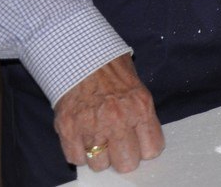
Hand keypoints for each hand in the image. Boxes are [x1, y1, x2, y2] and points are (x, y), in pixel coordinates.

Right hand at [54, 55, 162, 175]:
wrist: (82, 57)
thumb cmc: (113, 73)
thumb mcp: (139, 90)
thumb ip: (143, 117)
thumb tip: (145, 144)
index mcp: (140, 108)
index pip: (152, 149)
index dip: (145, 149)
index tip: (139, 145)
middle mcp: (117, 119)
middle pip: (126, 163)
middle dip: (123, 157)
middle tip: (118, 146)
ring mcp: (91, 126)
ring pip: (100, 165)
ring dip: (99, 156)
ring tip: (98, 139)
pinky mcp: (68, 129)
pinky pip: (76, 159)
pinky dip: (79, 152)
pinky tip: (83, 137)